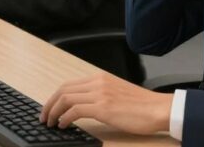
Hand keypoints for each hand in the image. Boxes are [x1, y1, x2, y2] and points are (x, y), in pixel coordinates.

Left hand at [41, 72, 172, 135]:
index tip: (50, 108)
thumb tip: (84, 106)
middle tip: (44, 117)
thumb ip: (101, 95)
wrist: (158, 109)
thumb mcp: (117, 94)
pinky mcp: (103, 107)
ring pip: (66, 98)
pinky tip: (63, 125)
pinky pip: (75, 110)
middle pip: (63, 89)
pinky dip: (64, 118)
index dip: (55, 97)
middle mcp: (97, 82)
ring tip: (50, 123)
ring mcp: (100, 94)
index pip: (69, 84)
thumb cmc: (142, 106)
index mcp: (100, 78)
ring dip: (54, 112)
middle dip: (49, 104)